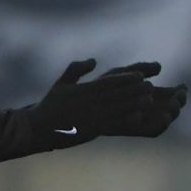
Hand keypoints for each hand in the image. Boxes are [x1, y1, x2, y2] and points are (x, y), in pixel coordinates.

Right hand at [33, 59, 159, 145]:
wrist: (39, 128)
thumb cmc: (50, 105)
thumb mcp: (62, 83)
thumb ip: (77, 69)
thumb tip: (93, 60)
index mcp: (85, 90)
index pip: (110, 82)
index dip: (127, 78)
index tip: (140, 76)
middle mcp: (92, 103)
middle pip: (119, 94)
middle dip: (136, 90)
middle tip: (150, 87)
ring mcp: (93, 117)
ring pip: (119, 109)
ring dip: (136, 104)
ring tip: (150, 101)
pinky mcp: (93, 130)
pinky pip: (113, 125)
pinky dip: (127, 121)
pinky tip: (139, 118)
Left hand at [97, 62, 187, 137]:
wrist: (82, 105)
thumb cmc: (100, 88)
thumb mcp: (121, 74)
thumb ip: (140, 68)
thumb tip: (159, 66)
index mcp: (149, 96)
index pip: (171, 96)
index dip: (179, 92)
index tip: (183, 87)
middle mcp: (149, 111)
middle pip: (171, 109)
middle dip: (179, 104)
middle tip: (180, 97)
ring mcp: (142, 122)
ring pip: (164, 121)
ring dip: (171, 115)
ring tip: (172, 107)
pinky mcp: (134, 131)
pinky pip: (151, 131)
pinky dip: (158, 125)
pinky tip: (162, 116)